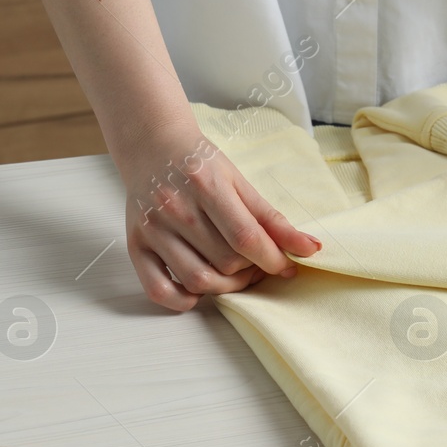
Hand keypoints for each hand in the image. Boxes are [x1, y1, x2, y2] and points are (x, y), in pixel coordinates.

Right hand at [118, 115, 322, 310]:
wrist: (153, 146)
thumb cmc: (198, 164)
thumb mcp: (239, 182)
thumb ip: (273, 219)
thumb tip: (309, 249)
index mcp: (205, 186)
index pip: (246, 237)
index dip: (273, 260)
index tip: (286, 266)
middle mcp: (175, 208)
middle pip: (225, 262)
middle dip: (251, 271)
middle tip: (257, 263)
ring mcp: (153, 229)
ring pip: (198, 280)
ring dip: (225, 287)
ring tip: (234, 274)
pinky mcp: (136, 245)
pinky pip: (159, 291)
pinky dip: (184, 300)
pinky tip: (200, 287)